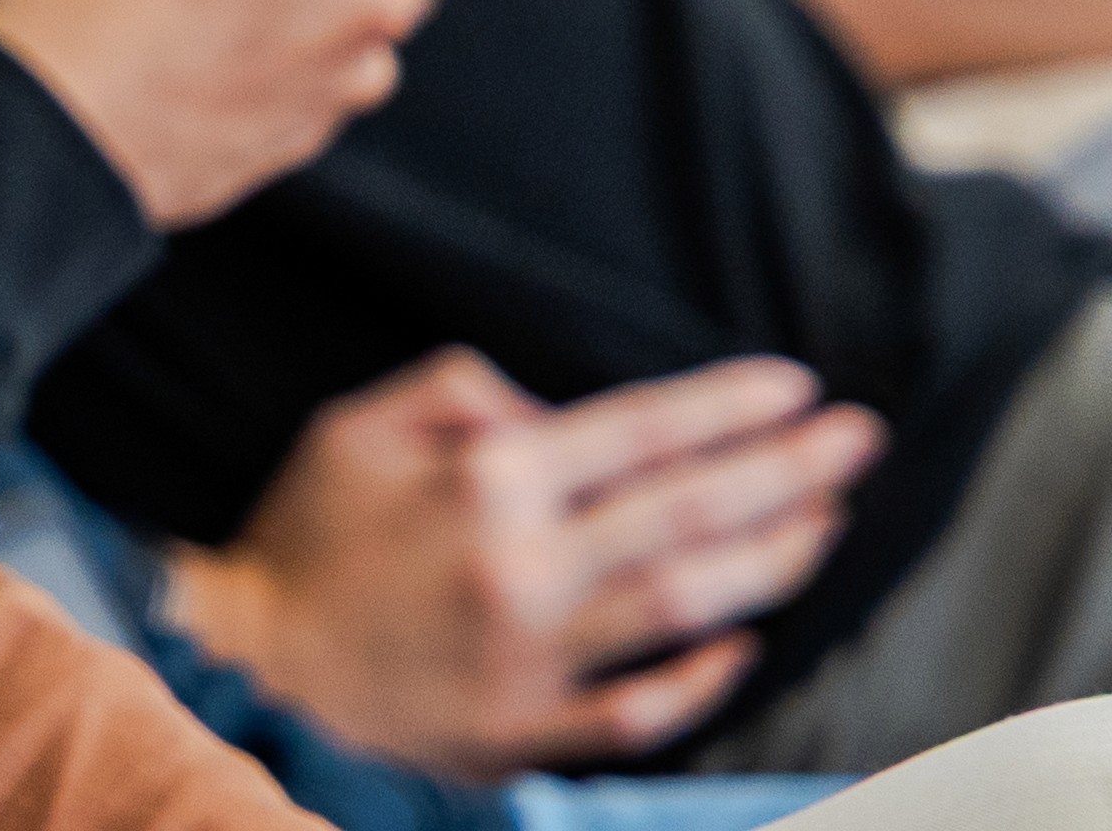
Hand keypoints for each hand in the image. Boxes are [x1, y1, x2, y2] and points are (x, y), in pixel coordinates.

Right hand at [161, 349, 885, 778]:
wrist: (252, 660)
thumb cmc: (304, 535)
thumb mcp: (355, 425)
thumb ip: (457, 393)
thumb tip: (548, 412)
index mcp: (485, 483)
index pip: (639, 430)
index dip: (727, 406)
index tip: (796, 386)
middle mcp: (525, 565)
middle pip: (687, 511)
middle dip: (787, 469)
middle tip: (859, 440)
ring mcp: (536, 654)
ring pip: (688, 603)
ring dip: (773, 559)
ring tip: (831, 522)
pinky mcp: (531, 725)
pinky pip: (642, 707)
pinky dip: (703, 678)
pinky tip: (746, 643)